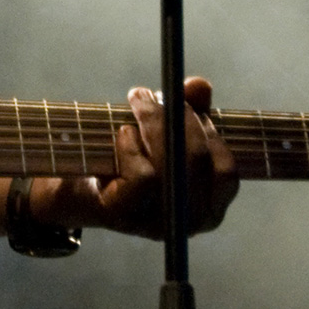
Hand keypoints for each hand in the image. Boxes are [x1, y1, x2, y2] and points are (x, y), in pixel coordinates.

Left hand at [39, 77, 239, 237]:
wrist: (82, 189)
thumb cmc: (133, 159)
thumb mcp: (166, 132)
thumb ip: (189, 109)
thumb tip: (200, 85)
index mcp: (211, 206)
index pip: (226, 170)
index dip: (209, 131)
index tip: (187, 104)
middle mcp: (192, 222)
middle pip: (197, 161)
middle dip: (177, 117)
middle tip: (154, 95)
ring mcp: (159, 223)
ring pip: (170, 165)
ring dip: (153, 123)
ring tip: (138, 103)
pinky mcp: (126, 217)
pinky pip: (143, 176)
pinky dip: (132, 146)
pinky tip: (123, 134)